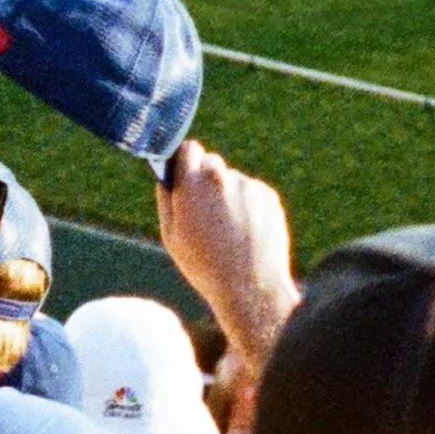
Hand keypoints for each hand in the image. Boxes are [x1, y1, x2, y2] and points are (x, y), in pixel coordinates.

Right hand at [157, 140, 298, 371]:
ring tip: (229, 231)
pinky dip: (249, 206)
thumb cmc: (204, 265)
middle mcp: (220, 177)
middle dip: (206, 179)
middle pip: (211, 162)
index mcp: (192, 184)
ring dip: (229, 195)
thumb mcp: (171, 236)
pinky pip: (253, 193)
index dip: (186, 161)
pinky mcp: (268, 195)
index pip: (188, 148)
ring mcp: (247, 185)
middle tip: (206, 210)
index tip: (186, 171)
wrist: (250, 285)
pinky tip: (246, 233)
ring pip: (233, 181)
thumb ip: (166, 199)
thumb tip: (166, 175)